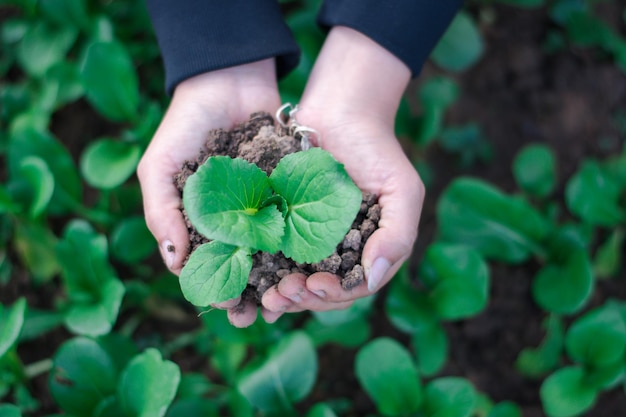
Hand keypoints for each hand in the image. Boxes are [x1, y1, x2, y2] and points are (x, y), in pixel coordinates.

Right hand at [137, 58, 281, 326]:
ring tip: (288, 298)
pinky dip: (301, 244)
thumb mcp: (159, 166)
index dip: (213, 289)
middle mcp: (231, 219)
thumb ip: (161, 212)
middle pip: (241, 267)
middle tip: (260, 315)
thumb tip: (174, 262)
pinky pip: (296, 223)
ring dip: (278, 277)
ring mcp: (261, 206)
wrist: (228, 79)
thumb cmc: (185, 124)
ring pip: (272, 252)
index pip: (205, 266)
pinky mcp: (288, 190)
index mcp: (197, 221)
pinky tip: (310, 263)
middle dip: (250, 294)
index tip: (226, 308)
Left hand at [261, 27, 424, 319]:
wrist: (340, 112)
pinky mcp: (284, 226)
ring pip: (297, 281)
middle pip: (323, 291)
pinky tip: (251, 282)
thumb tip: (373, 276)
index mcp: (370, 251)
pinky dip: (263, 275)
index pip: (354, 288)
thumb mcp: (402, 189)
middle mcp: (341, 252)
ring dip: (282, 295)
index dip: (334, 294)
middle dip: (303, 298)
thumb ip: (398, 234)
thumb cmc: (376, 149)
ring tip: (266, 296)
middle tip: (281, 295)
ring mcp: (312, 241)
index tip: (314, 285)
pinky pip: (273, 258)